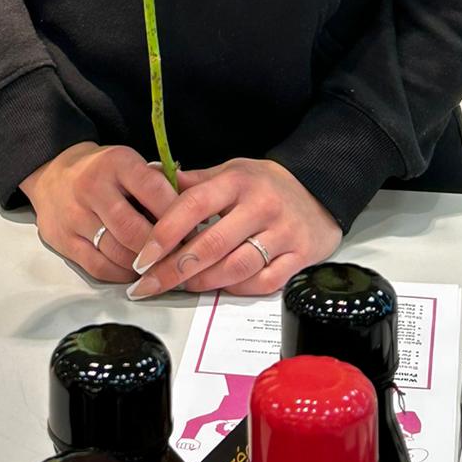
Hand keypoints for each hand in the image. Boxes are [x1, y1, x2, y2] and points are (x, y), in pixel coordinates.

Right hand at [19, 142, 179, 284]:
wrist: (52, 174)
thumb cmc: (102, 171)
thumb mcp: (129, 163)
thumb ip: (157, 183)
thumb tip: (192, 213)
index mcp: (116, 163)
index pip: (154, 190)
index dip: (178, 214)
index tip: (193, 229)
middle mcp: (93, 188)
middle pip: (135, 229)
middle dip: (162, 247)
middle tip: (179, 256)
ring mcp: (75, 216)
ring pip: (118, 252)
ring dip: (144, 265)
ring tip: (161, 266)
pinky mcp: (64, 241)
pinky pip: (99, 267)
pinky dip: (122, 275)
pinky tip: (135, 271)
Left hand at [127, 158, 341, 298]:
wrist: (319, 190)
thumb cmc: (265, 184)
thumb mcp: (231, 171)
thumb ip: (194, 183)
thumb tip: (152, 178)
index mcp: (238, 181)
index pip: (194, 205)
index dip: (164, 232)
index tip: (143, 257)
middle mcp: (261, 206)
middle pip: (211, 244)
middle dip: (174, 269)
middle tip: (148, 284)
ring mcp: (283, 232)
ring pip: (235, 268)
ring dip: (203, 282)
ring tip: (181, 286)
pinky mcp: (300, 256)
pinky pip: (263, 282)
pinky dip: (237, 290)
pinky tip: (220, 288)